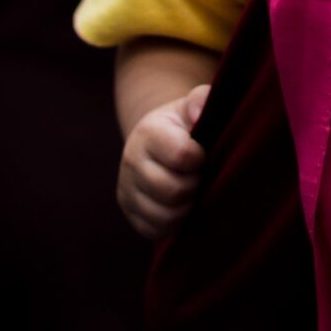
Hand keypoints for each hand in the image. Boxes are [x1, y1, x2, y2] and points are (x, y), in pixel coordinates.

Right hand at [118, 85, 209, 239]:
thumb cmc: (182, 125)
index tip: (203, 154)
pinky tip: (180, 206)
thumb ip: (201, 99)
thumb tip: (198, 114)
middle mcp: (131, 161)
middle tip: (200, 177)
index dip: (200, 159)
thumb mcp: (190, 106)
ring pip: (166, 216)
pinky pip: (156, 231)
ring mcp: (127, 189)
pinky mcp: (129, 212)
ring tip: (192, 192)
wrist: (156, 141)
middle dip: (195, 186)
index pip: (182, 155)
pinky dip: (174, 224)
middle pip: (174, 190)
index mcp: (148, 133)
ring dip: (187, 208)